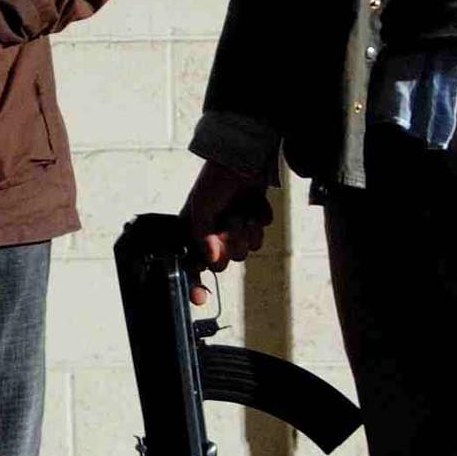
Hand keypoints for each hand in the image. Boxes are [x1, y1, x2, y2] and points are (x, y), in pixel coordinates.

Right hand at [178, 159, 273, 299]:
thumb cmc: (215, 180)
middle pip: (228, 260)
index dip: (196, 284)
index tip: (199, 297)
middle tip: (230, 222)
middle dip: (232, 240)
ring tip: (242, 210)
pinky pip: (261, 234)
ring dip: (247, 229)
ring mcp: (237, 227)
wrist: (242, 159)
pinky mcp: (255, 220)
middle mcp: (217, 233)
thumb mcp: (200, 209)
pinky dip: (258, 218)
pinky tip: (252, 204)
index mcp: (198, 233)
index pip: (195, 266)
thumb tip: (210, 258)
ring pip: (248, 249)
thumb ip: (201, 237)